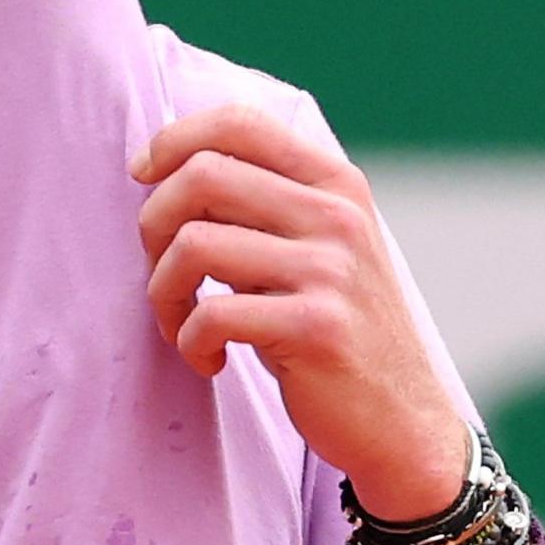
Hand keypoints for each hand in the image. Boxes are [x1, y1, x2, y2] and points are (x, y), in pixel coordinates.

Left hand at [132, 104, 466, 520]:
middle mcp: (337, 215)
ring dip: (163, 292)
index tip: (142, 177)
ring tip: (180, 325)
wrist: (402, 421)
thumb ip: (262, 205)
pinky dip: (189, 342)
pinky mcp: (317, 326)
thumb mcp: (314, 250)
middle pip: (202, 175)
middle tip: (163, 274)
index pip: (239, 123)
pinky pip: (211, 313)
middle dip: (153, 224)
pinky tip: (209, 360)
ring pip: (194, 243)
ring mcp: (331, 269)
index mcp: (335, 184)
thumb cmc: (332, 331)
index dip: (173, 140)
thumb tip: (167, 167)